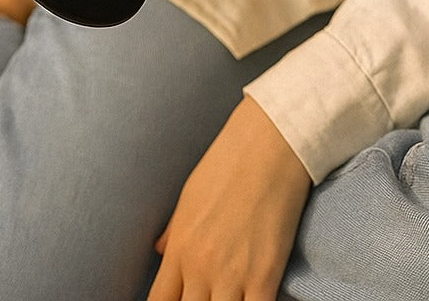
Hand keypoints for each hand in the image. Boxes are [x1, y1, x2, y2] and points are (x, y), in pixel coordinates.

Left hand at [147, 96, 311, 300]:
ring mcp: (232, 275)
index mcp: (179, 249)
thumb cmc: (228, 162)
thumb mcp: (190, 195)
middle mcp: (200, 268)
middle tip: (207, 299)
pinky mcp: (265, 276)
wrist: (268, 142)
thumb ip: (175, 229)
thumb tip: (160, 251)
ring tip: (229, 300)